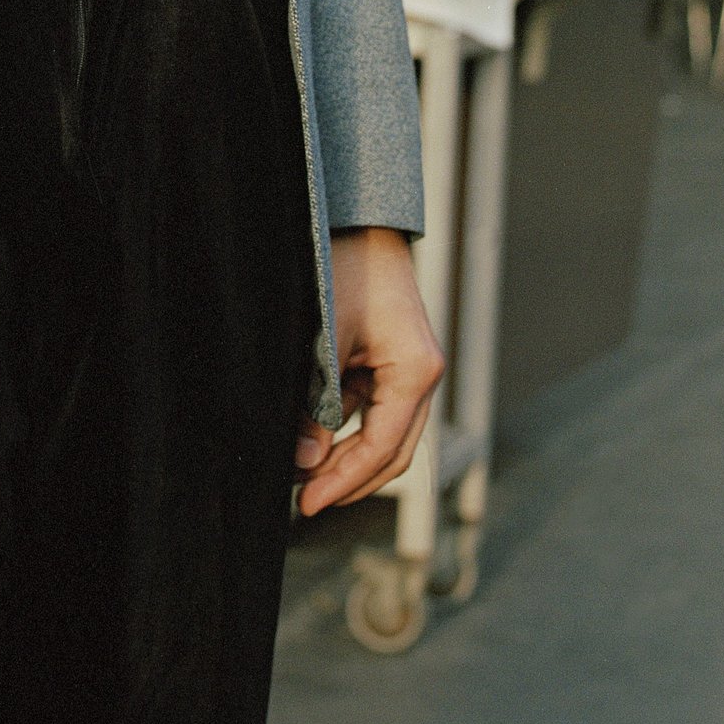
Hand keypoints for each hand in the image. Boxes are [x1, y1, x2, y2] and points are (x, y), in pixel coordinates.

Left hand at [293, 226, 443, 516]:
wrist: (358, 219)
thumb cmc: (344, 267)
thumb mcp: (323, 336)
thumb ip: (314, 401)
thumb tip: (304, 461)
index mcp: (416, 371)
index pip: (383, 448)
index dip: (344, 481)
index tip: (309, 504)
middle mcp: (422, 375)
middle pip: (391, 451)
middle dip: (348, 479)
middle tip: (305, 502)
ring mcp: (410, 370)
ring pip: (382, 433)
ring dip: (345, 457)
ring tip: (301, 475)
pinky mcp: (392, 362)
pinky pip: (371, 409)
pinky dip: (344, 428)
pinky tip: (311, 440)